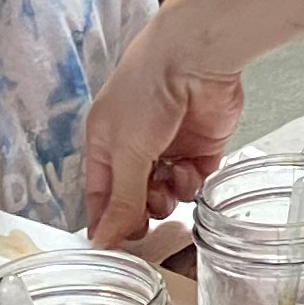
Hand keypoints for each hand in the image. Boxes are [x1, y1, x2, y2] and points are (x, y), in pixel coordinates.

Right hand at [81, 14, 246, 244]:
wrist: (194, 57)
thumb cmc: (146, 90)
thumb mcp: (125, 150)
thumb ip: (120, 198)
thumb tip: (103, 238)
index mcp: (106, 142)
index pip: (101, 194)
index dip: (107, 221)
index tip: (113, 247)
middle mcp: (137, 146)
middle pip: (135, 198)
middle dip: (140, 213)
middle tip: (145, 223)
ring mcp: (171, 146)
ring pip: (166, 194)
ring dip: (166, 198)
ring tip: (165, 186)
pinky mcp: (202, 145)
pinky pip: (194, 180)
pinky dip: (190, 181)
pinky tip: (187, 167)